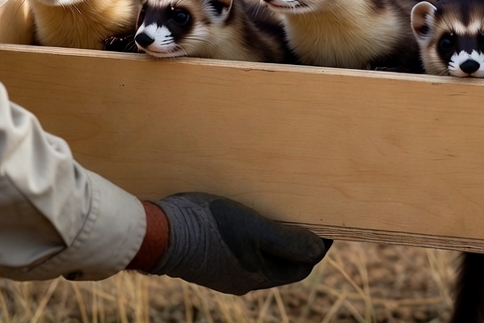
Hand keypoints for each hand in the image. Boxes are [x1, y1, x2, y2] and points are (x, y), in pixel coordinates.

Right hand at [150, 193, 329, 293]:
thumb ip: (287, 242)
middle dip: (297, 238)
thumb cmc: (209, 228)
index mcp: (258, 276)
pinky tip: (250, 210)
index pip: (301, 266)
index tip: (325, 220)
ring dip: (275, 233)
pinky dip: (254, 231)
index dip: (317, 244)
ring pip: (262, 252)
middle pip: (283, 261)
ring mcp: (226, 268)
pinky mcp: (210, 255)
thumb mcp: (254, 230)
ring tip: (281, 206)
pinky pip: (241, 245)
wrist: (159, 232)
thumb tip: (319, 250)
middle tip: (305, 210)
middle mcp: (244, 278)